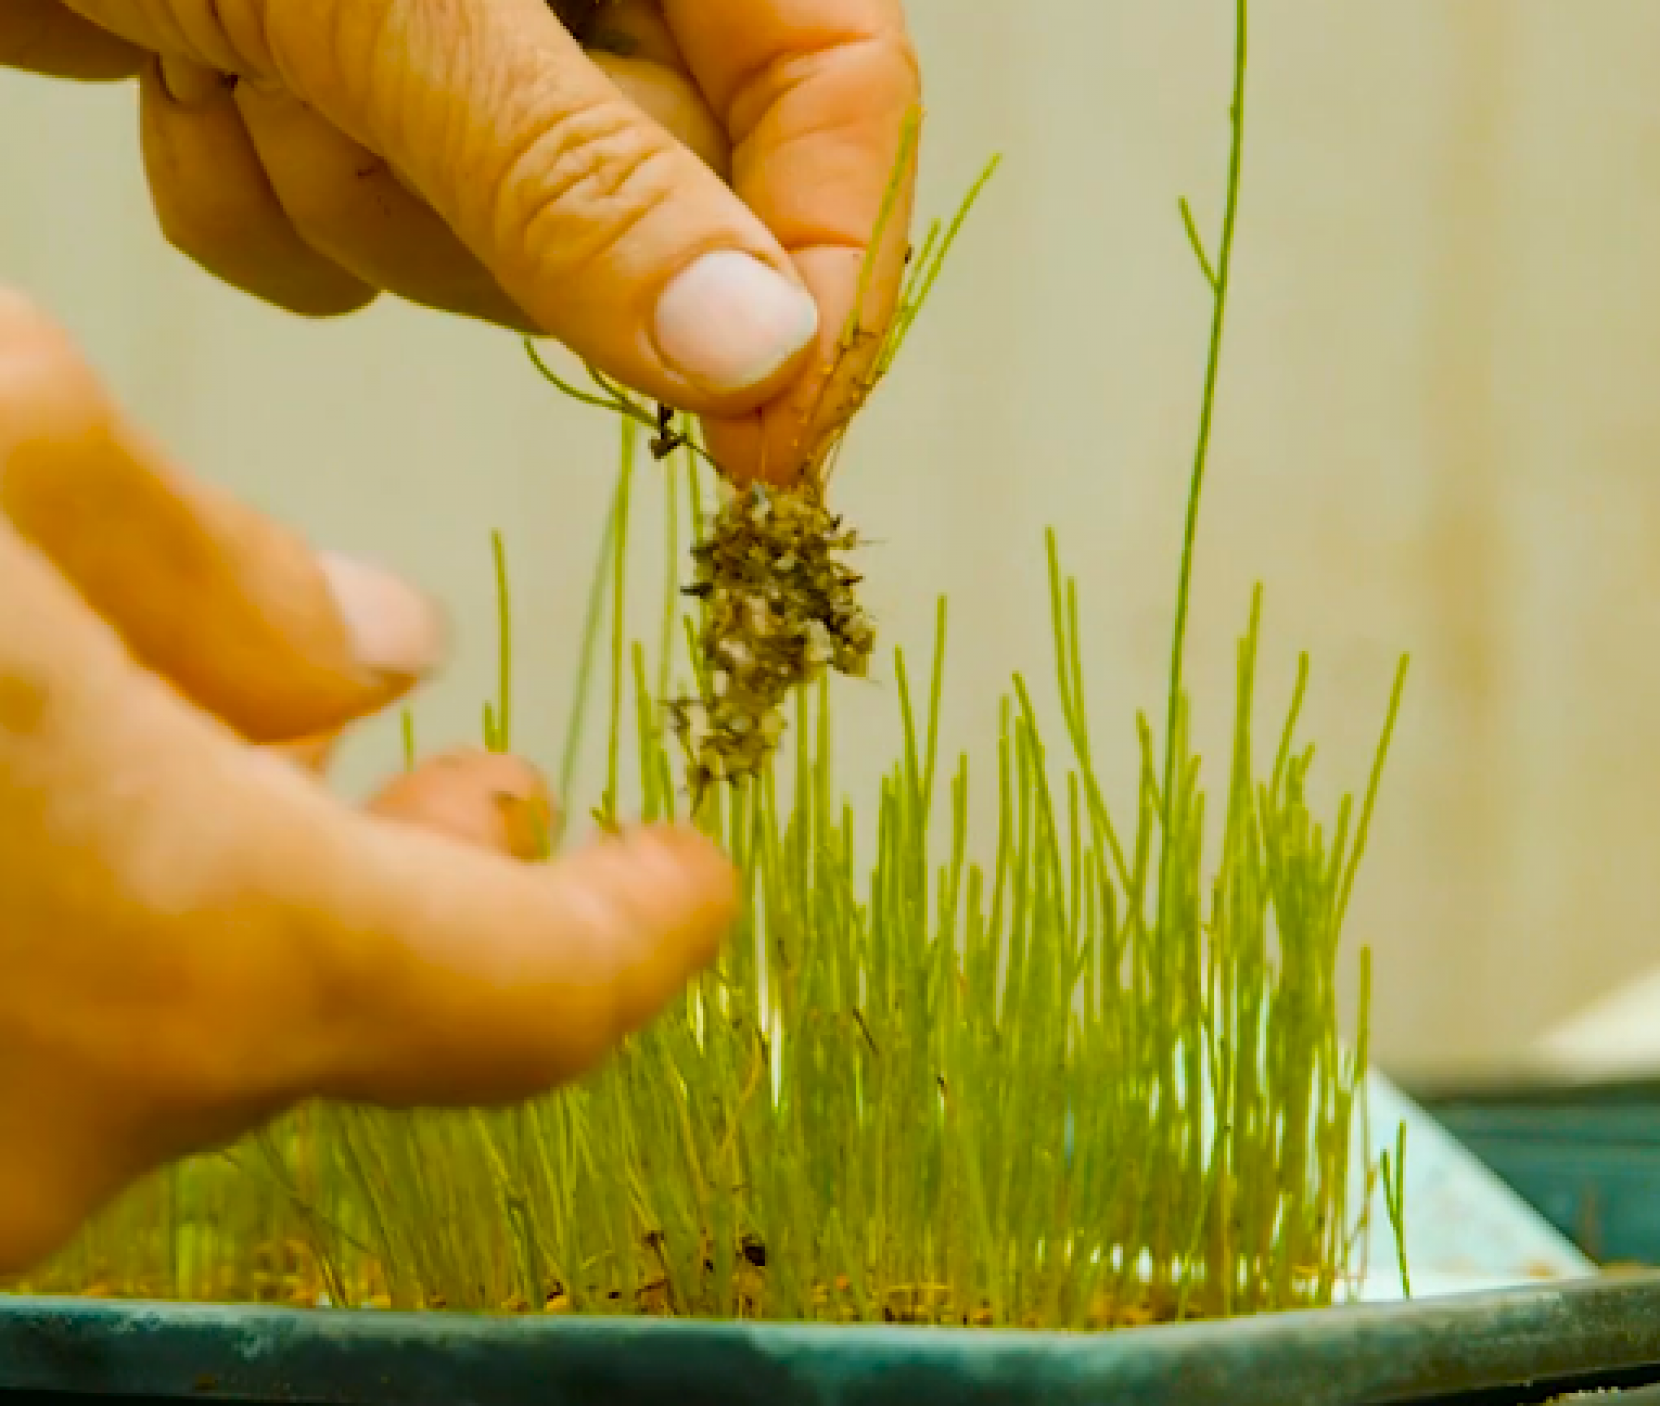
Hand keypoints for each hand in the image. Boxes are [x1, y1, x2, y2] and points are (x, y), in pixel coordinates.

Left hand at [0, 0, 920, 483]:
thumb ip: (584, 181)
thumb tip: (760, 357)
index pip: (838, 102)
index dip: (824, 277)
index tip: (771, 439)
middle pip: (661, 214)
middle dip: (506, 218)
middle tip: (376, 106)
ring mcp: (454, 59)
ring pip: (487, 260)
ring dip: (352, 197)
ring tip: (252, 48)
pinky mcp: (333, 112)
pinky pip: (343, 259)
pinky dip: (254, 202)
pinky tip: (194, 70)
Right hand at [0, 288, 736, 1274]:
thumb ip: (194, 568)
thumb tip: (374, 658)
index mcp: (180, 944)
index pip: (536, 997)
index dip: (638, 932)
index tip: (694, 879)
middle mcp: (71, 1112)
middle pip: (365, 1001)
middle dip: (450, 886)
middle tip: (505, 792)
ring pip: (197, 1012)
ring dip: (277, 889)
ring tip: (315, 765)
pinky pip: (52, 1036)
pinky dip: (122, 928)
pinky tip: (96, 814)